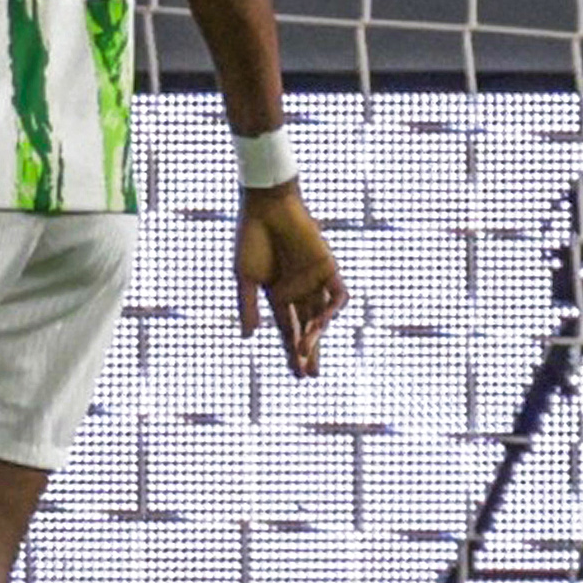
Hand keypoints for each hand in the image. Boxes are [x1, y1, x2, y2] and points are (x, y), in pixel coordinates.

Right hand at [236, 183, 342, 373]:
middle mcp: (300, 291)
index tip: (297, 375)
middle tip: (308, 375)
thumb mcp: (245, 277)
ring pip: (322, 316)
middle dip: (308, 352)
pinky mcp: (328, 267)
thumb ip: (248, 305)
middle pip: (308, 329)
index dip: (292, 353)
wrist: (266, 207)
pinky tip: (321, 323)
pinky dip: (333, 310)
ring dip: (315, 335)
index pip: (289, 330)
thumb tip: (248, 337)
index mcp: (279, 295)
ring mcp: (315, 280)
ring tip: (305, 352)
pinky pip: (338, 295)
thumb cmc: (251, 237)